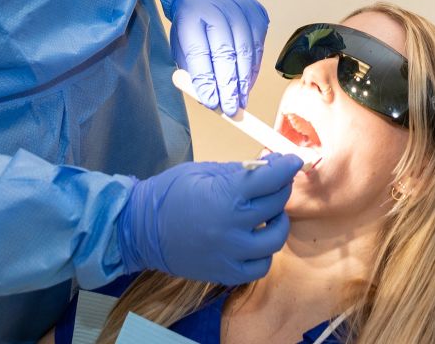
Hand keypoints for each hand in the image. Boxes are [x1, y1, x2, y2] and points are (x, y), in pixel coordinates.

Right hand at [117, 154, 301, 284]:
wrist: (140, 229)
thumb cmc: (171, 193)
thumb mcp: (204, 172)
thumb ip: (239, 172)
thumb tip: (270, 166)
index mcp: (226, 196)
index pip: (272, 179)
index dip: (287, 167)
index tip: (293, 161)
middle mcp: (233, 227)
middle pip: (276, 205)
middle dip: (280, 189)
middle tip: (273, 183)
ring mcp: (231, 253)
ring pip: (275, 238)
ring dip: (277, 222)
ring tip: (267, 214)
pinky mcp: (226, 273)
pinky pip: (260, 266)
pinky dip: (263, 252)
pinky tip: (255, 240)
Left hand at [171, 0, 268, 116]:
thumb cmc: (194, 24)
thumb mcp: (182, 45)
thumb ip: (193, 70)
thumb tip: (209, 98)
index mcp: (190, 15)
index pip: (199, 52)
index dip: (206, 80)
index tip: (211, 102)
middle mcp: (216, 9)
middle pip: (225, 52)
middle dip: (228, 85)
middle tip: (229, 108)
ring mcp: (240, 10)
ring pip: (246, 51)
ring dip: (243, 82)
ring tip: (239, 102)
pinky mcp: (257, 15)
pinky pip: (258, 48)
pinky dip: (253, 70)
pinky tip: (247, 85)